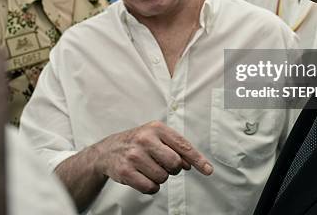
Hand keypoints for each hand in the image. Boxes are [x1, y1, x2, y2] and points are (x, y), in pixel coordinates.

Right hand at [94, 121, 213, 193]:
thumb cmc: (136, 143)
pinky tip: (142, 177)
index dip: (198, 159)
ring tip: (148, 168)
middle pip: (175, 164)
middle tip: (162, 164)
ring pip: (163, 177)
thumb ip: (175, 147)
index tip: (208, 170)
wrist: (107, 150)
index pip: (183, 145)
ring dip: (159, 177)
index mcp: (156, 128)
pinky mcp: (126, 172)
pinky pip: (150, 187)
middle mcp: (145, 139)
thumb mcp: (155, 137)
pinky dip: (150, 186)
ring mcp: (134, 156)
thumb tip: (191, 164)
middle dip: (172, 168)